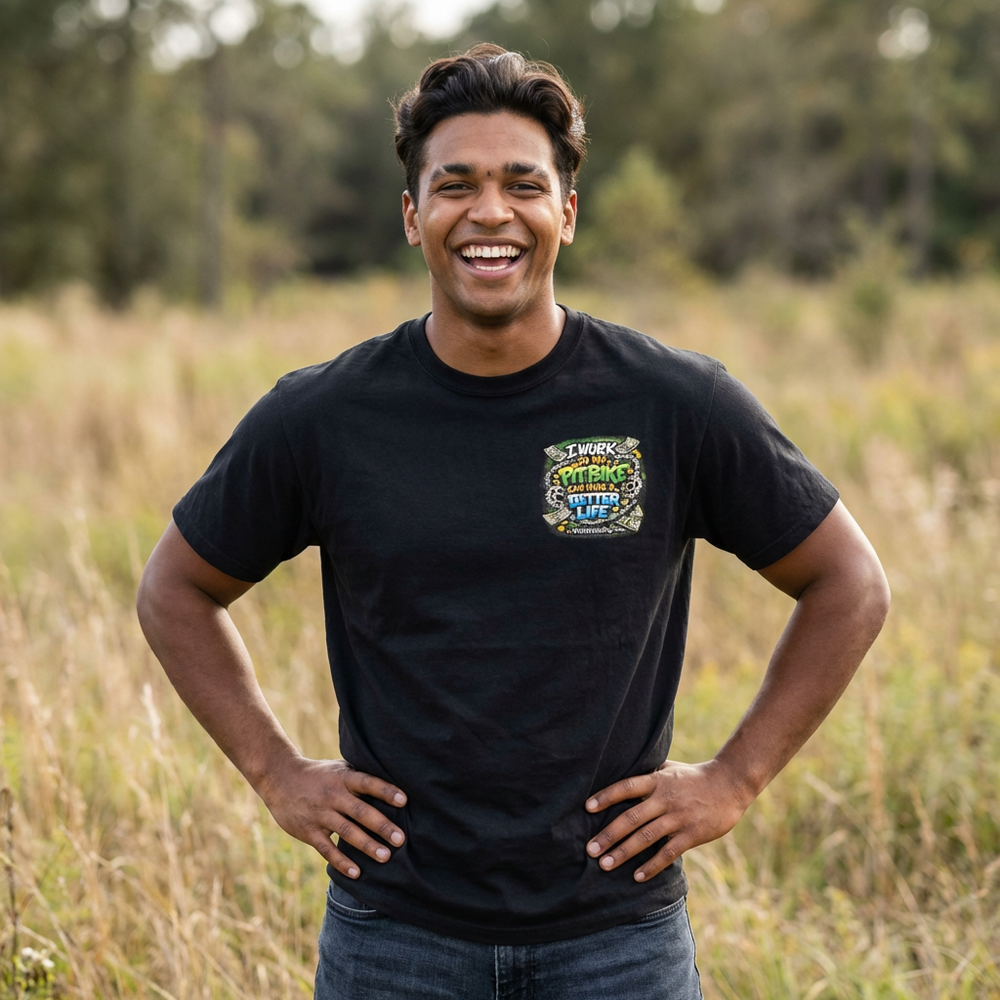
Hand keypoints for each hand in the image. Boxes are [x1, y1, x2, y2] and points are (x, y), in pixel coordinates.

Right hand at [259, 757, 406, 878]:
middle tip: (400, 839)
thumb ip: (360, 777)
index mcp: (343, 778)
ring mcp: (320, 814)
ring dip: (367, 846)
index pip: (368, 783)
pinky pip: (327, 849)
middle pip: (360, 812)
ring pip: (347, 832)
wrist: (279, 778)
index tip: (404, 801)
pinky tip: (357, 872)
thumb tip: (393, 783)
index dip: (385, 791)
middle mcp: (333, 795)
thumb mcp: (339, 768)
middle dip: (382, 826)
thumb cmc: (319, 774)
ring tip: (386, 857)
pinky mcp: (309, 831)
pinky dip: (342, 862)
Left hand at [584, 759, 748, 881]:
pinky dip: (652, 866)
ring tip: (605, 865)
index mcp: (657, 781)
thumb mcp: (669, 768)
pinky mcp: (691, 834)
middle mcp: (665, 799)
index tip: (586, 808)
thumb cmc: (694, 777)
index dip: (606, 796)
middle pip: (631, 817)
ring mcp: (678, 817)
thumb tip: (621, 771)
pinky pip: (668, 853)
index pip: (626, 787)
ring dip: (624, 852)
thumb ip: (648, 774)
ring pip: (646, 837)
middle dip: (609, 834)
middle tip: (589, 849)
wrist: (730, 784)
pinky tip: (637, 877)